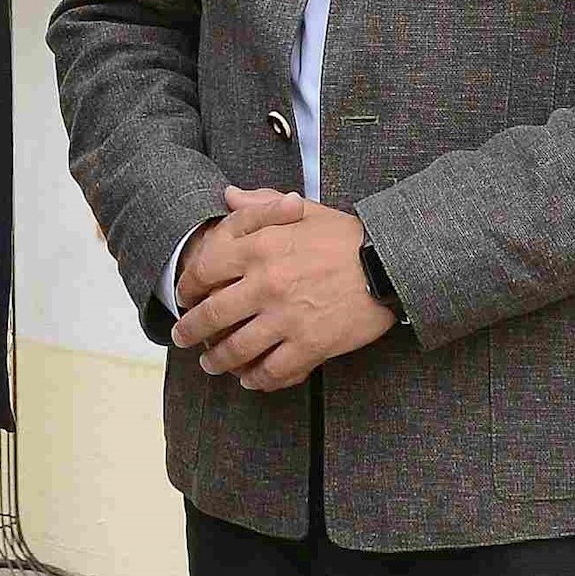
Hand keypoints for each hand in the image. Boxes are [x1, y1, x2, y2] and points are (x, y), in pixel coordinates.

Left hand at [171, 186, 394, 391]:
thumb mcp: (302, 210)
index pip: (203, 272)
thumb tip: (229, 196)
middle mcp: (265, 285)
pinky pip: (273, 371)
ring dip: (218, 362)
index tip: (184, 298)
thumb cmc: (346, 236)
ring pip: (236, 350)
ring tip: (212, 365)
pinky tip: (251, 380)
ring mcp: (286, 318)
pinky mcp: (310, 345)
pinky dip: (257, 380)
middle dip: (191, 332)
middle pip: (211, 317)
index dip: (187, 289)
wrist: (390, 262)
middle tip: (184, 339)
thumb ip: (260, 205)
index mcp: (258, 248)